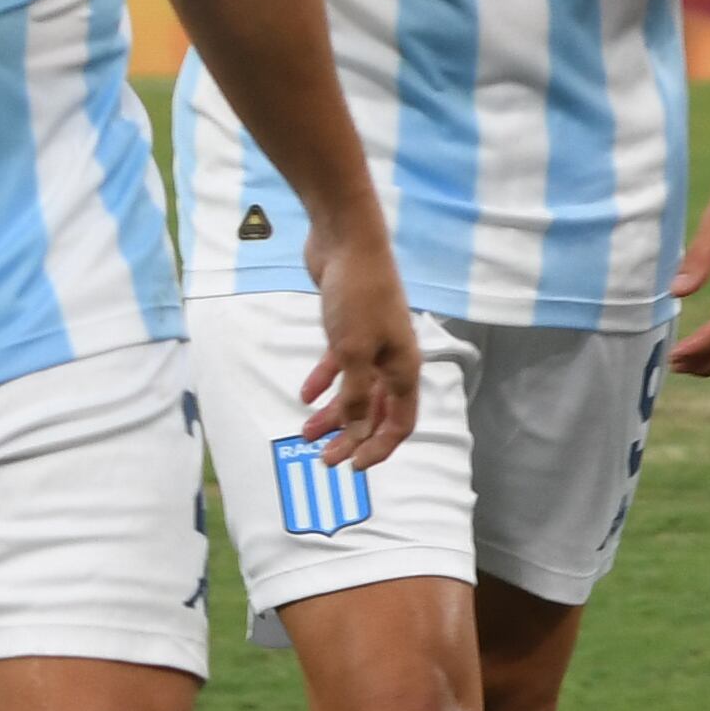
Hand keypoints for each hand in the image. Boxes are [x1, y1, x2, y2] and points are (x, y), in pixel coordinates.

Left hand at [294, 221, 420, 470]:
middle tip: (322, 459)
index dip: (379, 448)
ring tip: (306, 432)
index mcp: (404, 369)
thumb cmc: (357, 296)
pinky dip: (324, 380)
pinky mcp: (349, 327)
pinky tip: (305, 395)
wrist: (346, 243)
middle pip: (375, 411)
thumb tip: (355, 434)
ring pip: (355, 390)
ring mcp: (372, 342)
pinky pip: (340, 365)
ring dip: (334, 413)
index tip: (353, 467)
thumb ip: (354, 395)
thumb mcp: (353, 352)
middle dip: (351, 437)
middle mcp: (393, 359)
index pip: (400, 422)